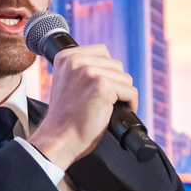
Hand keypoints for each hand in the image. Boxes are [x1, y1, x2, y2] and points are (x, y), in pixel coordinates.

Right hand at [30, 43, 139, 168]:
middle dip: (115, 84)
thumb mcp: (68, 82)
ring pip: (125, 78)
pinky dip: (130, 104)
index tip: (99, 89)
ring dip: (122, 95)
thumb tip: (112, 66)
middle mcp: (77, 60)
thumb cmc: (66, 117)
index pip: (102, 51)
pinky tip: (115, 114)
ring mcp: (90, 72)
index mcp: (66, 57)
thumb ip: (83, 69)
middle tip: (103, 102)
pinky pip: (130, 92)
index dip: (106, 71)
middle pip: (116, 65)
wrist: (59, 139)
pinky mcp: (102, 86)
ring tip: (108, 108)